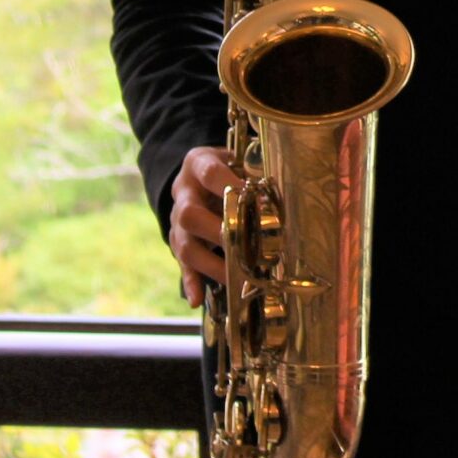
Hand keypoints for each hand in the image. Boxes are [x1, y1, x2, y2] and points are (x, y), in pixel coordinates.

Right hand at [168, 144, 240, 307]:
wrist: (195, 174)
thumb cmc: (228, 167)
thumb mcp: (237, 158)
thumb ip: (254, 170)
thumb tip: (280, 189)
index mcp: (198, 165)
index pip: (210, 173)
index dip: (228, 184)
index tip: (250, 196)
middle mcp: (183, 193)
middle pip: (189, 214)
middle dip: (216, 231)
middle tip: (241, 244)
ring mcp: (177, 220)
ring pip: (184, 244)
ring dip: (209, 263)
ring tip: (232, 277)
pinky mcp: (178, 242)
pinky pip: (182, 264)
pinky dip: (190, 282)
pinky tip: (197, 299)